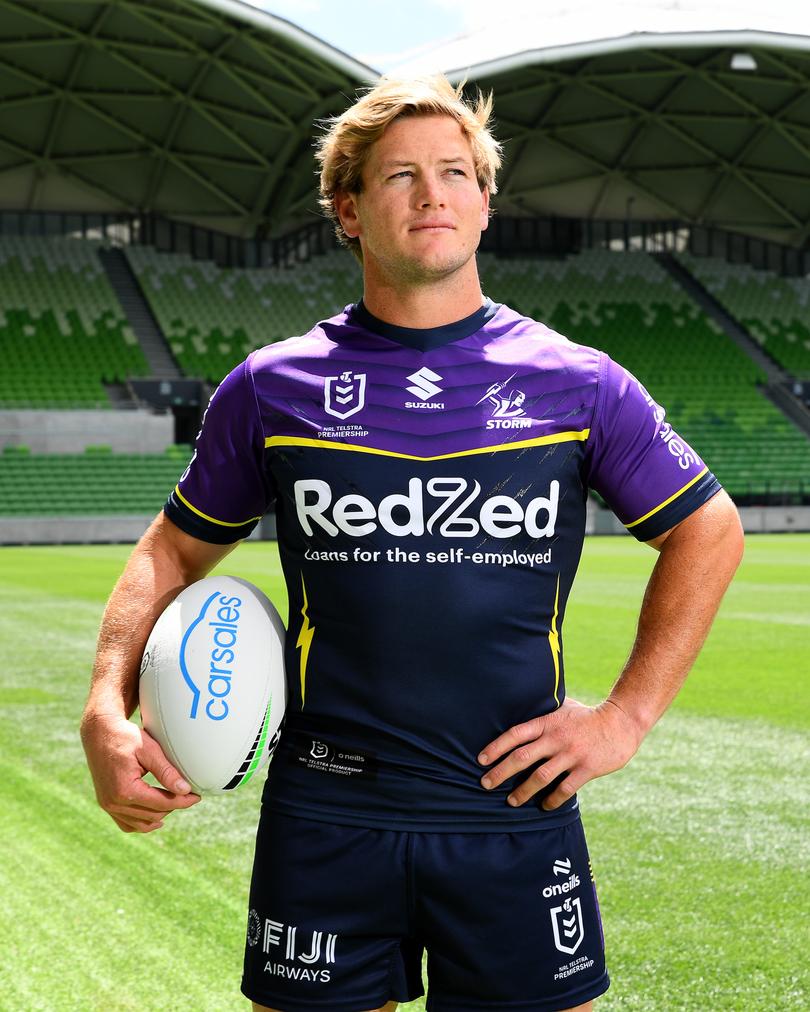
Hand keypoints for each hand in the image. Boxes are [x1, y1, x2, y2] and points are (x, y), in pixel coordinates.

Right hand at [80, 712, 200, 832]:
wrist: (100, 733)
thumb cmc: (125, 737)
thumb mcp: (149, 750)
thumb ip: (166, 771)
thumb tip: (185, 790)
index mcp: (125, 790)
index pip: (161, 804)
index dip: (182, 801)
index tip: (196, 796)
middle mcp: (113, 802)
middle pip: (153, 815)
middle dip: (173, 807)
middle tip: (188, 795)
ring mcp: (108, 805)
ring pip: (140, 824)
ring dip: (159, 815)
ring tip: (174, 802)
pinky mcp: (106, 803)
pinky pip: (126, 823)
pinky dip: (141, 822)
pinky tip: (155, 816)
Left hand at [478, 697, 642, 809]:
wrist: (621, 722)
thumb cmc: (587, 716)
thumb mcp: (563, 708)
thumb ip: (543, 714)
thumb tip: (520, 712)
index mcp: (548, 723)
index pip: (515, 734)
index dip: (496, 747)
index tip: (481, 760)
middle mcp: (556, 738)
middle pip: (522, 757)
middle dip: (501, 772)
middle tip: (486, 784)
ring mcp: (571, 754)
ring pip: (540, 776)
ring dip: (523, 791)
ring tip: (511, 801)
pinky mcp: (587, 768)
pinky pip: (565, 788)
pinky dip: (552, 799)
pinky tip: (544, 805)